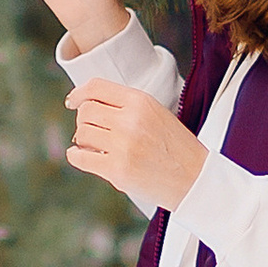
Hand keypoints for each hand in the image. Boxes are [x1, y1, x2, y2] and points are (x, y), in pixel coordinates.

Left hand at [66, 80, 207, 213]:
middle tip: (93, 131)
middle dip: (84, 121)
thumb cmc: (175, 147)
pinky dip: (76, 156)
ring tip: (96, 146)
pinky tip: (82, 156)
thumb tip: (85, 105)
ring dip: (83, 140)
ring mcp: (122, 146)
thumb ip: (125, 106)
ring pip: (81, 133)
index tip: (73, 101)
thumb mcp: (156, 113)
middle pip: (85, 111)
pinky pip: (80, 157)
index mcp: (141, 101)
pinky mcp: (117, 170)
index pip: (97, 87)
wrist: (195, 179)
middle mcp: (130, 120)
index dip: (79, 93)